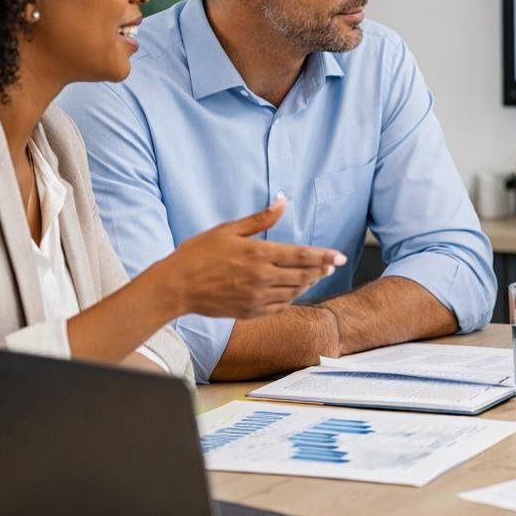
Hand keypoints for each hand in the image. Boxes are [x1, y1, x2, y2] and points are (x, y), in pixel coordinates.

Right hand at [145, 197, 346, 319]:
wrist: (175, 287)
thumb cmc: (198, 254)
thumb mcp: (227, 230)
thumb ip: (259, 219)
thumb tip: (282, 203)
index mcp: (258, 254)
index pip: (301, 255)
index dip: (324, 256)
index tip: (340, 256)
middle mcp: (261, 278)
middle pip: (303, 275)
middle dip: (321, 269)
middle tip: (332, 265)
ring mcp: (256, 298)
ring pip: (294, 292)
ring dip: (308, 284)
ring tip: (315, 276)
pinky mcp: (249, 312)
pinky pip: (279, 307)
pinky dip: (291, 298)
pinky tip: (293, 292)